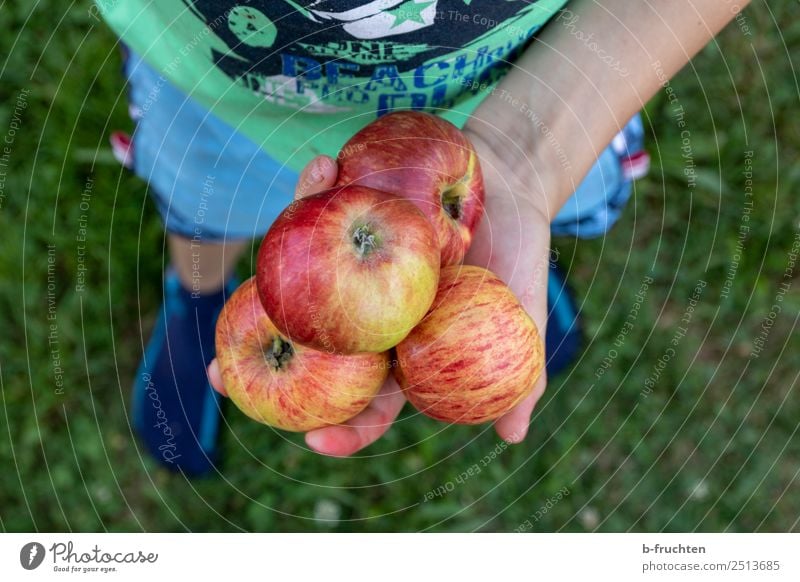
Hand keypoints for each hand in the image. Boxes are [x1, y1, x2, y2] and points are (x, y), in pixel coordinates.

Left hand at [208, 132, 551, 453]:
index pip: (371, 400)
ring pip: (301, 287)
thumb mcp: (526, 315)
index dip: (346, 427)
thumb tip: (512, 438)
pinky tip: (319, 169)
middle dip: (261, 370)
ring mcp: (350, 269)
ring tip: (231, 303)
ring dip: (263, 292)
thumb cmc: (519, 250)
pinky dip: (316, 193)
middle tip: (217, 379)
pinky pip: (320, 215)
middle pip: (312, 352)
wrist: (509, 179)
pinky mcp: (347, 220)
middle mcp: (368, 314)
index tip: (315, 440)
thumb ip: (524, 376)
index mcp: (404, 347)